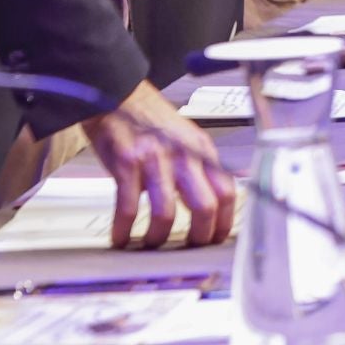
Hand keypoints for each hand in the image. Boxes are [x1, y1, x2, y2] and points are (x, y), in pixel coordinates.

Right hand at [82, 81, 234, 249]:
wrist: (117, 95)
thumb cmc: (151, 121)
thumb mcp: (187, 140)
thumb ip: (201, 167)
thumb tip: (215, 204)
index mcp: (202, 150)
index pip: (227, 193)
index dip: (223, 223)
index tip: (215, 240)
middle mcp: (183, 155)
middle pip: (204, 206)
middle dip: (197, 237)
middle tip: (186, 249)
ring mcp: (155, 159)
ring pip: (167, 213)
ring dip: (158, 238)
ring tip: (149, 244)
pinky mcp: (127, 164)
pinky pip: (129, 207)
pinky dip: (124, 229)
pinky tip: (121, 236)